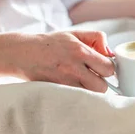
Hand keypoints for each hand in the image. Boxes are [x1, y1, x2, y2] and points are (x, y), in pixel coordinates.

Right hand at [0, 31, 114, 91]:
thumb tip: (110, 53)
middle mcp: (73, 68)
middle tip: (93, 77)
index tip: (102, 68)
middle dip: (101, 83)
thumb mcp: (74, 34)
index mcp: (80, 51)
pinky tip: (73, 87)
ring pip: (90, 95)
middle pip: (102, 87)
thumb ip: (96, 38)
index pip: (108, 68)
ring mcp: (64, 82)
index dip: (108, 69)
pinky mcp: (56, 91)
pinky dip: (78, 96)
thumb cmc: (51, 43)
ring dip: (89, 91)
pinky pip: (76, 99)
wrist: (24, 53)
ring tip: (83, 83)